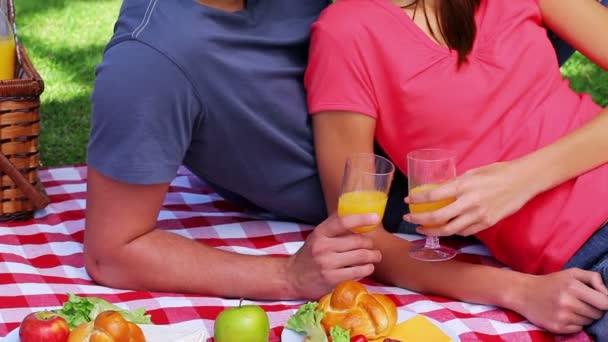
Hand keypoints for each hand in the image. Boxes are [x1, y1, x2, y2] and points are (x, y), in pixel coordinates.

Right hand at [286, 213, 381, 298]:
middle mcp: (323, 247)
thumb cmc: (310, 254)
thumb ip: (334, 225)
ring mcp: (327, 264)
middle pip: (357, 241)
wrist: (293, 277)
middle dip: (370, 244)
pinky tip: (366, 267)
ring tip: (374, 256)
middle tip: (372, 246)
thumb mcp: (317, 235)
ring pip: (361, 257)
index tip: (375, 218)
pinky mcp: (332, 280)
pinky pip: (358, 272)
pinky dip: (367, 269)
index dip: (361, 219)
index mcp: (320, 233)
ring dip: (373, 256)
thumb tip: (356, 211)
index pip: (342, 222)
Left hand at [404, 161, 534, 236]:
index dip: (417, 199)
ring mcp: (479, 215)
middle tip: (409, 218)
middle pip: (437, 217)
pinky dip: (451, 232)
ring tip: (421, 228)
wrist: (523, 181)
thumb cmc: (497, 172)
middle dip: (419, 220)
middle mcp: (469, 203)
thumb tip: (439, 189)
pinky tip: (443, 229)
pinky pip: (464, 232)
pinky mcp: (487, 223)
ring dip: (432, 230)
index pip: (433, 196)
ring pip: (449, 230)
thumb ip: (456, 183)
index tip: (408, 200)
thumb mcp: (472, 173)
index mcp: (463, 186)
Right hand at [516, 268, 607, 333]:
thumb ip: (594, 278)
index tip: (598, 299)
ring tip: (570, 307)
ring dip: (583, 316)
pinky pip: (578, 329)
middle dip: (593, 308)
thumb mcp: (572, 273)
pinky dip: (574, 323)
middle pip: (597, 314)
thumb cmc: (551, 282)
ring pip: (588, 322)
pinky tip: (564, 315)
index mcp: (572, 286)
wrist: (524, 293)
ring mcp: (562, 317)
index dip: (604, 302)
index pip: (604, 303)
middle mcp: (567, 302)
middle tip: (580, 301)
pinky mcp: (557, 327)